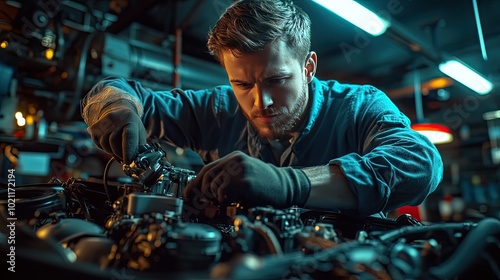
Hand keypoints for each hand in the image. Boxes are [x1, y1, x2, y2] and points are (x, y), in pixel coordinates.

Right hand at [87, 100, 146, 163]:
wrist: (118, 111)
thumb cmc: (131, 126)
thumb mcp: (139, 133)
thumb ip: (138, 147)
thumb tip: (135, 162)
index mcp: (130, 119)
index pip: (128, 135)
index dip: (128, 150)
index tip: (128, 162)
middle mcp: (115, 119)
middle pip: (114, 142)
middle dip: (120, 154)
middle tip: (124, 158)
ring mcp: (103, 122)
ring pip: (105, 145)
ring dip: (112, 152)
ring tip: (118, 149)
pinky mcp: (94, 127)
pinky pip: (98, 144)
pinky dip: (105, 148)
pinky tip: (110, 144)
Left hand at [183, 151, 310, 208]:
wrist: (288, 186)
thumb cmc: (266, 184)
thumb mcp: (244, 175)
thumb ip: (226, 178)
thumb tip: (204, 190)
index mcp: (234, 157)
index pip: (207, 169)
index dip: (195, 183)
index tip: (188, 194)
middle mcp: (236, 160)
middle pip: (207, 177)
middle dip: (204, 193)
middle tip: (210, 202)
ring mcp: (240, 170)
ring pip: (214, 187)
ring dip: (218, 198)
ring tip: (230, 200)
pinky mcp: (245, 182)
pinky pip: (224, 194)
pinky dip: (226, 201)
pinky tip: (236, 201)